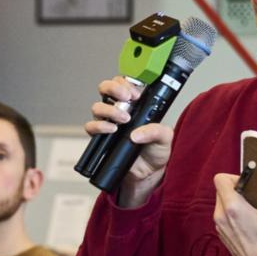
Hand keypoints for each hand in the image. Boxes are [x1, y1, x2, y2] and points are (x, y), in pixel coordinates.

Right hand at [84, 75, 173, 208]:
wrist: (148, 173)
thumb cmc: (155, 151)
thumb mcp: (165, 138)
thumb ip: (157, 131)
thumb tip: (137, 132)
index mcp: (135, 104)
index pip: (125, 82)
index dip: (128, 82)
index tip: (137, 93)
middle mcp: (119, 109)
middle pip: (106, 88)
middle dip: (114, 88)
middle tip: (128, 98)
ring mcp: (109, 122)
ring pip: (98, 107)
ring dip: (110, 110)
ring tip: (124, 119)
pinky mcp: (101, 137)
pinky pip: (91, 127)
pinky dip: (99, 127)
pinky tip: (112, 130)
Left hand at [212, 171, 256, 255]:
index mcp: (233, 208)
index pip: (220, 180)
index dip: (235, 178)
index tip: (250, 185)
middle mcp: (221, 216)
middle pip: (221, 191)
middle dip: (237, 190)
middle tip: (255, 196)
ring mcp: (219, 227)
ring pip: (221, 204)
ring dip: (234, 203)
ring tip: (254, 210)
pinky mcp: (222, 236)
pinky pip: (223, 217)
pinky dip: (233, 215)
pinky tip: (250, 222)